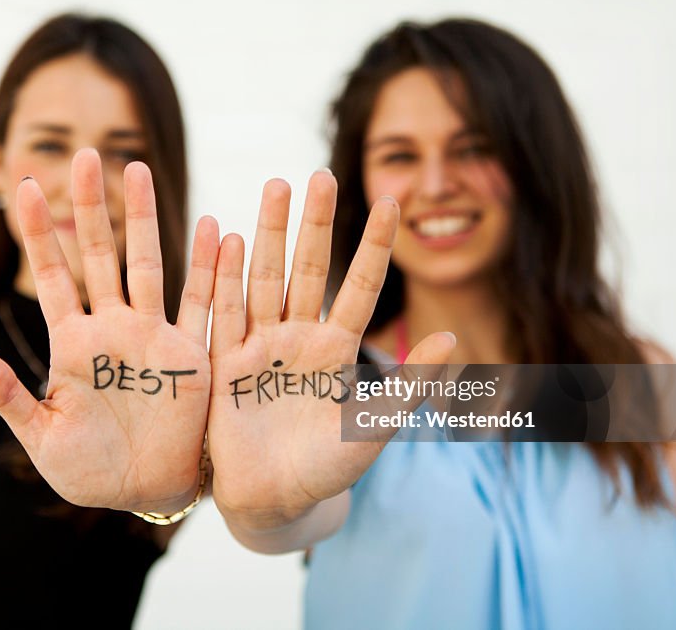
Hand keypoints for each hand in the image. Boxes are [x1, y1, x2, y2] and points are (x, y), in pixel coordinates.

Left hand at [0, 148, 217, 513]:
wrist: (145, 493)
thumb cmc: (88, 471)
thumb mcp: (40, 437)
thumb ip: (7, 394)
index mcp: (71, 344)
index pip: (52, 275)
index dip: (40, 233)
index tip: (25, 186)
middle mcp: (111, 328)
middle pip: (100, 253)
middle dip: (92, 206)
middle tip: (86, 154)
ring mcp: (151, 335)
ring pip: (147, 263)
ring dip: (144, 218)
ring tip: (137, 169)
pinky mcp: (188, 353)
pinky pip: (201, 303)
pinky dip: (208, 268)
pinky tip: (215, 230)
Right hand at [208, 171, 454, 529]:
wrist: (272, 501)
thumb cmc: (327, 470)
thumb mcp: (374, 428)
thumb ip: (410, 385)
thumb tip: (452, 338)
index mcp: (338, 349)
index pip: (361, 286)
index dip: (376, 246)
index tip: (391, 202)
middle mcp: (299, 337)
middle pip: (309, 269)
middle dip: (316, 223)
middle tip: (322, 175)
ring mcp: (260, 345)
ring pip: (266, 277)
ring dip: (268, 234)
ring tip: (275, 186)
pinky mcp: (225, 361)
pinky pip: (224, 311)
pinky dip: (223, 275)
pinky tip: (224, 235)